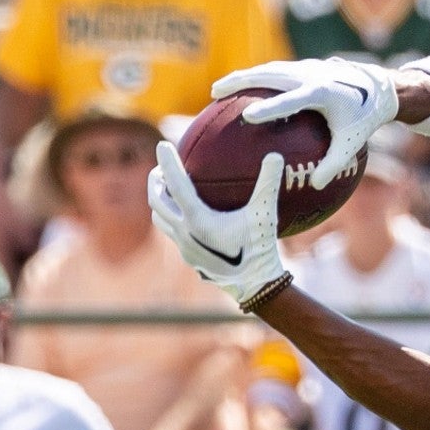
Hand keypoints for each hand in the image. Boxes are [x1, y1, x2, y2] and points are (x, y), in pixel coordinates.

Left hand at [148, 141, 286, 308]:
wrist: (254, 286)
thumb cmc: (259, 248)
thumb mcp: (265, 214)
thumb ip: (268, 183)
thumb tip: (275, 155)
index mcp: (197, 219)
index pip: (176, 183)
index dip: (168, 161)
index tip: (162, 144)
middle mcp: (184, 232)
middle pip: (157, 201)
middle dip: (155, 181)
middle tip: (160, 167)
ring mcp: (184, 247)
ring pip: (160, 219)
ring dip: (160, 202)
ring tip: (167, 189)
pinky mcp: (189, 258)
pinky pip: (172, 232)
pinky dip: (172, 218)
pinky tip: (187, 216)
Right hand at [212, 58, 398, 188]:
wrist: (378, 87)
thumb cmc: (363, 120)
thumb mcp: (351, 144)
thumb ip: (334, 164)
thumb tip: (316, 187)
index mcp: (322, 93)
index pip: (291, 100)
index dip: (270, 109)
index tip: (248, 117)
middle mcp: (310, 75)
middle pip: (269, 74)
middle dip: (240, 82)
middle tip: (215, 94)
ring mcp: (305, 68)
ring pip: (267, 70)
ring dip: (242, 77)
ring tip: (218, 91)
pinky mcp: (302, 67)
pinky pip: (273, 72)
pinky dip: (254, 79)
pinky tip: (238, 92)